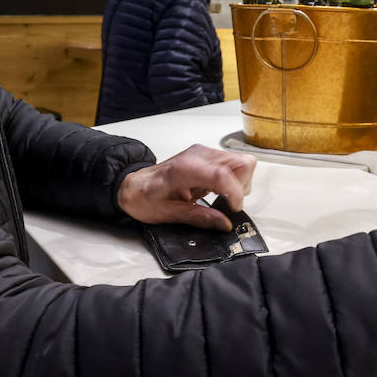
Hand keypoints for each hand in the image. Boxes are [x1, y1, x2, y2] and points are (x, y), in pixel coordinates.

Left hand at [117, 144, 257, 230]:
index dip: (234, 193)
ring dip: (238, 183)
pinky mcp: (207, 156)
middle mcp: (197, 156)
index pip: (222, 174)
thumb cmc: (145, 197)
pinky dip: (232, 179)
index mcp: (184, 170)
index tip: (233, 209)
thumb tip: (224, 223)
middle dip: (241, 186)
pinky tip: (215, 190)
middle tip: (227, 203)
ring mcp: (204, 153)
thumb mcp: (168, 214)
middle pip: (241, 163)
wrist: (134, 185)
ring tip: (219, 197)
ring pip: (242, 162)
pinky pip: (233, 164)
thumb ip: (198, 217)